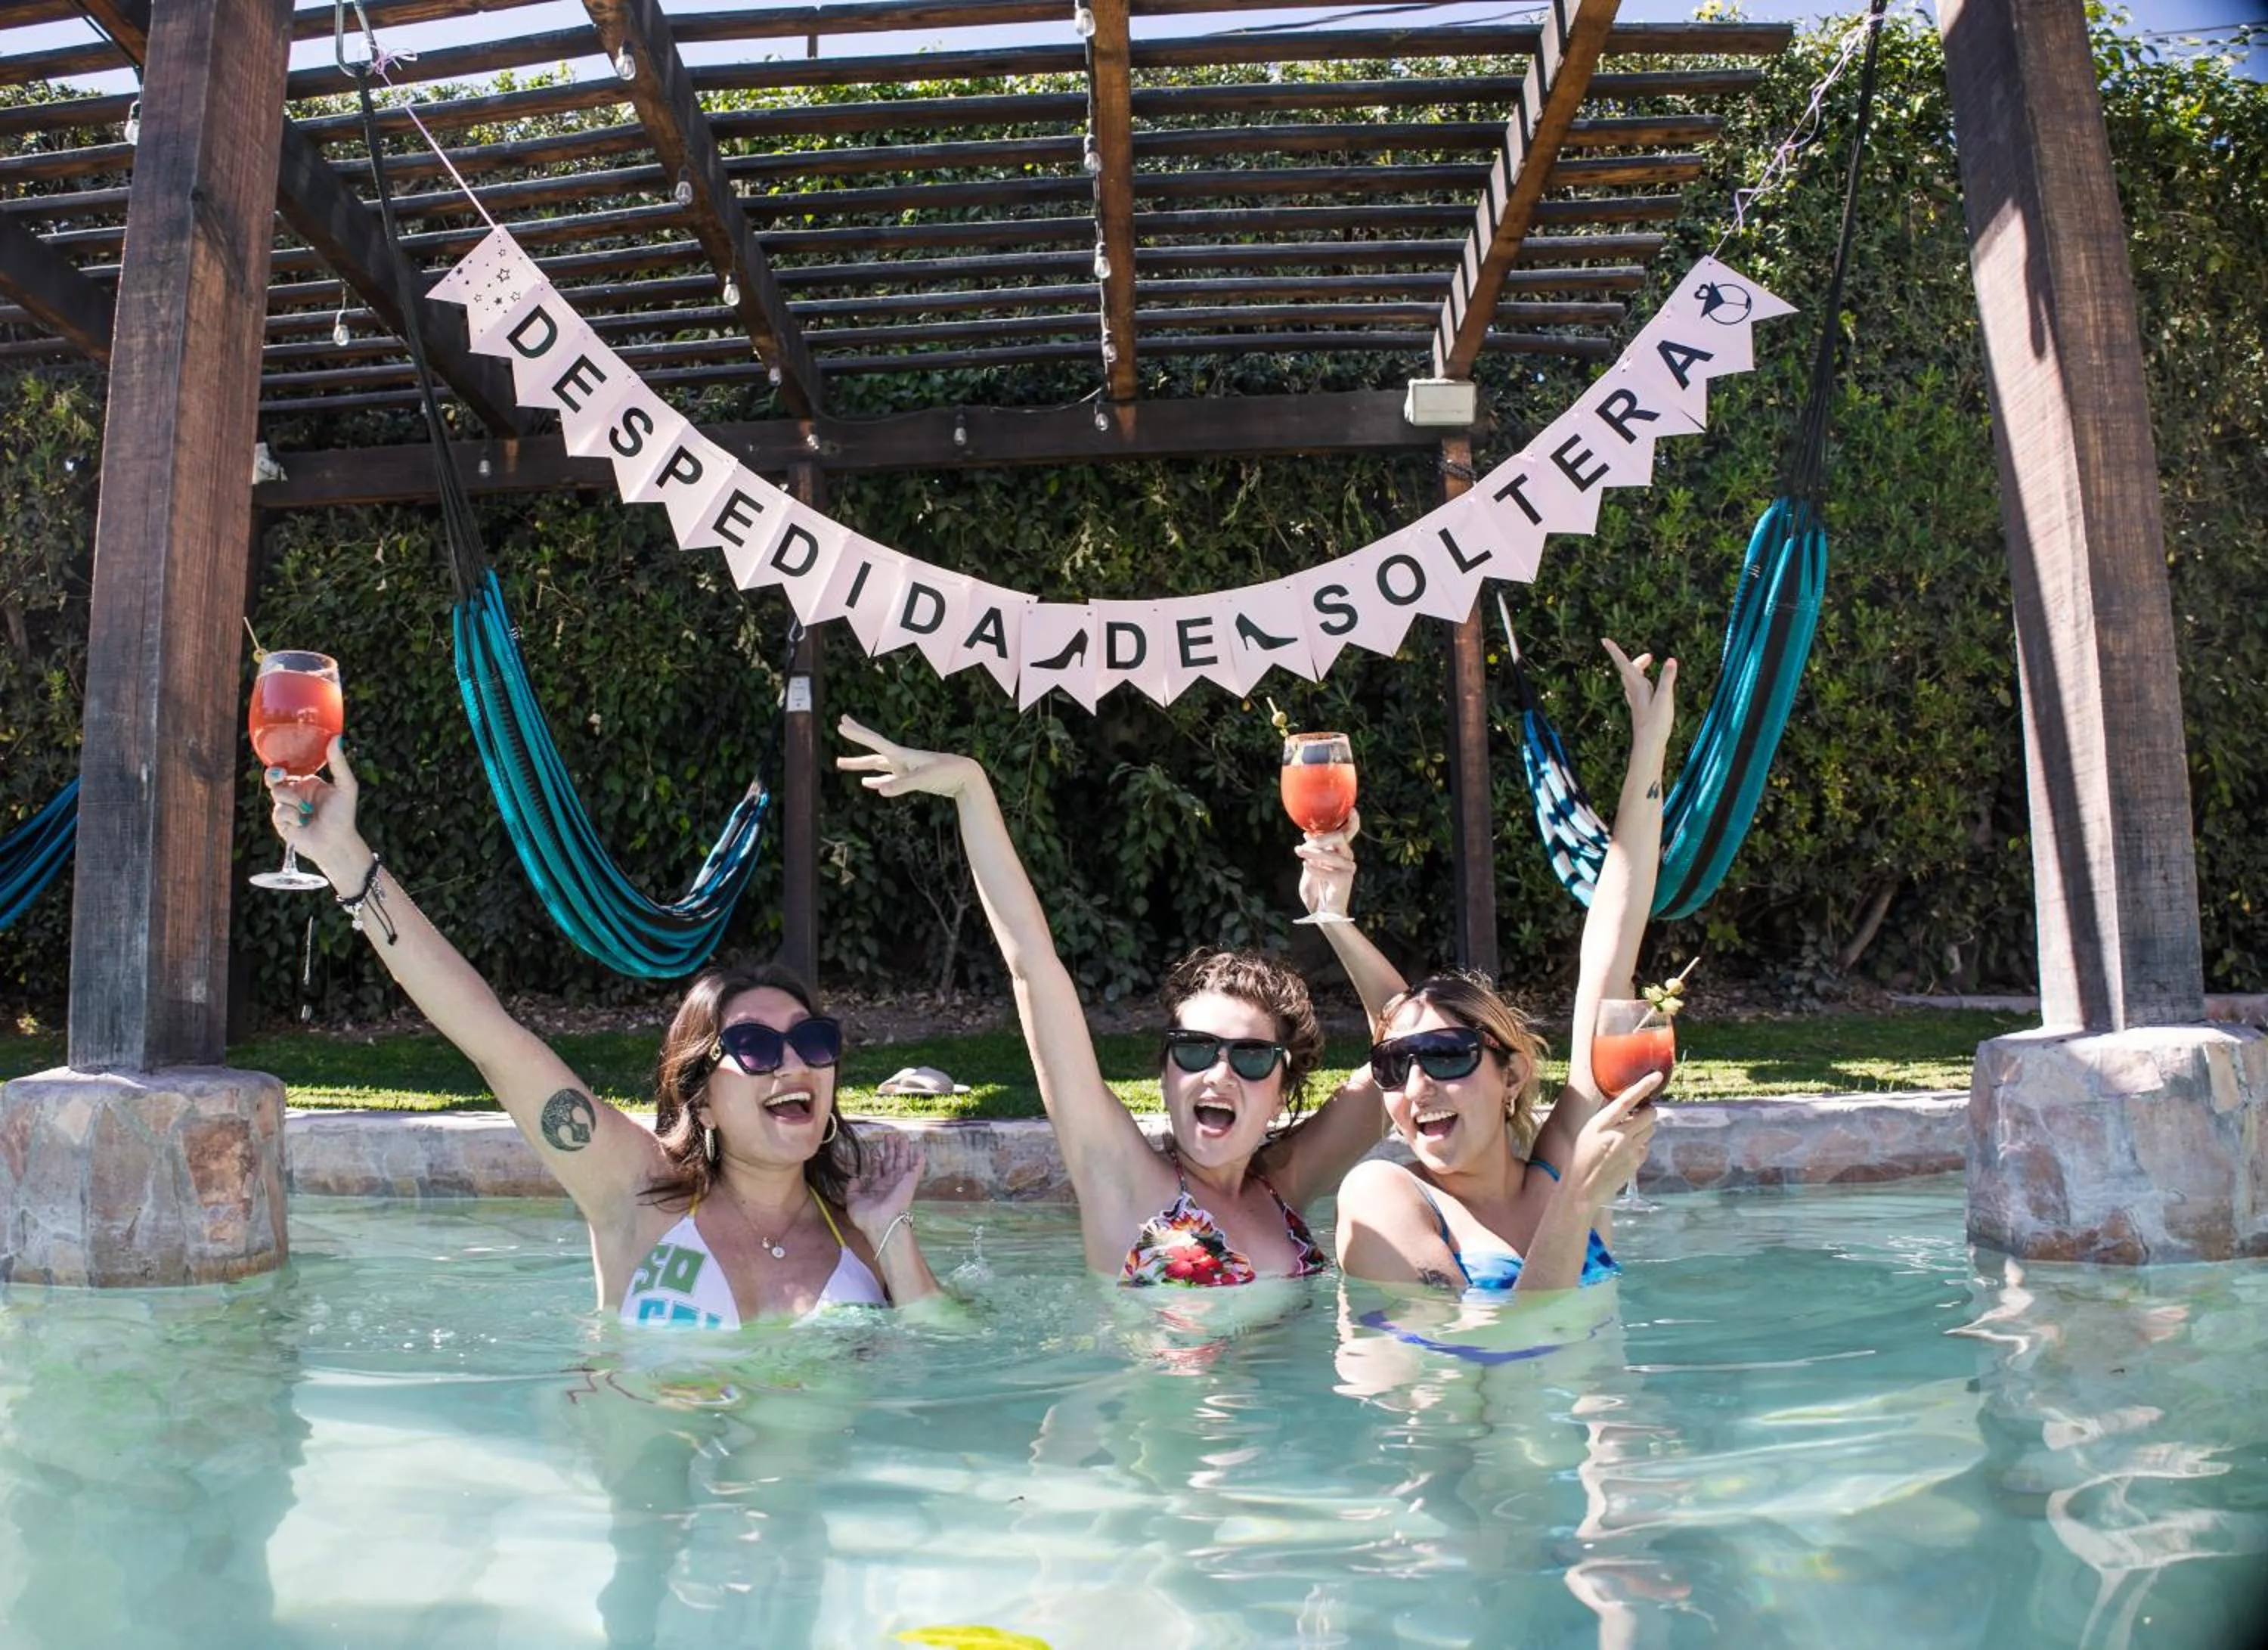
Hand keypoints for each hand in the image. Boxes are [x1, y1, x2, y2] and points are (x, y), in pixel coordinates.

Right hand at [264, 735, 362, 877]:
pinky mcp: (281, 822)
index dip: (283, 762)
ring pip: (277, 794)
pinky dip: (292, 816)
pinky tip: (302, 823)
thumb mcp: (345, 786)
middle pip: (275, 778)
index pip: (290, 767)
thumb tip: (336, 737)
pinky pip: (279, 811)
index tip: (283, 759)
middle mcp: (295, 794)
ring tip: (307, 811)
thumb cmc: (343, 816)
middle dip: (273, 775)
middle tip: (279, 774)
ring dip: (292, 801)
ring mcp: (287, 808)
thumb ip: (338, 763)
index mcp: (308, 783)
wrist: (336, 843)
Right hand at [836, 716, 984, 800]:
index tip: (841, 723)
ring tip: (840, 763)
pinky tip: (868, 784)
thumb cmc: (947, 773)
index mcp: (902, 754)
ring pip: (876, 765)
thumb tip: (880, 791)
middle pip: (872, 749)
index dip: (858, 733)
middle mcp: (901, 758)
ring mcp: (905, 768)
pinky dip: (876, 780)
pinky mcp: (910, 778)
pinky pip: (887, 779)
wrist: (966, 776)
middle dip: (856, 738)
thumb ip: (901, 785)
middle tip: (840, 725)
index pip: (875, 741)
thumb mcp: (923, 779)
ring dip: (859, 765)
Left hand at [843, 1127, 923, 1240]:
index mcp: (876, 1189)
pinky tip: (920, 1151)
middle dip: (890, 1150)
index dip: (876, 1160)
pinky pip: (916, 1170)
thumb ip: (853, 1189)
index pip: (877, 1171)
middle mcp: (889, 1185)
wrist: (881, 1223)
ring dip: (903, 1150)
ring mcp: (900, 1183)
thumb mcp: (852, 1202)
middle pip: (890, 1163)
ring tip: (903, 1137)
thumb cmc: (866, 1215)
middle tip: (889, 1136)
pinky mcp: (910, 1183)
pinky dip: (918, 1161)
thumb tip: (855, 1178)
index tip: (874, 1150)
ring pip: (902, 1162)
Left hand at [1294, 807, 1360, 918]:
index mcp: (1339, 851)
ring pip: (1330, 854)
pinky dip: (1315, 868)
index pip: (1349, 832)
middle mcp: (1346, 857)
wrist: (1320, 911)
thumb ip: (1312, 851)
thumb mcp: (1310, 865)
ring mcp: (1347, 868)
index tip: (1351, 810)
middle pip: (1339, 837)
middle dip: (1320, 838)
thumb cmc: (1316, 888)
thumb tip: (1307, 834)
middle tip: (1303, 843)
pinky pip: (1327, 871)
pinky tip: (1306, 867)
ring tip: (1299, 852)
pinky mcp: (1344, 880)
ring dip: (1313, 853)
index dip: (1353, 821)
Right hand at [1566, 1073, 1660, 1205]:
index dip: (1643, 1086)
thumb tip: (1624, 1107)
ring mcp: (1629, 1151)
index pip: (1627, 1100)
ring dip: (1646, 1126)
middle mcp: (1618, 1136)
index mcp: (1601, 1124)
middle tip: (1640, 1112)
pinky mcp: (1635, 1164)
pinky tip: (1627, 1149)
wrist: (1579, 1190)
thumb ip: (1606, 1120)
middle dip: (1649, 1111)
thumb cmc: (1578, 1158)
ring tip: (1631, 1131)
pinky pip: (1646, 1147)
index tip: (1657, 1076)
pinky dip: (1641, 1144)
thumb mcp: (1587, 1132)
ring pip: (1651, 1130)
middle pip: (1649, 1115)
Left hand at [1602, 639, 1676, 760]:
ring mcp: (1636, 701)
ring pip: (1632, 680)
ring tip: (1648, 664)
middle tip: (1650, 656)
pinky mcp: (1640, 709)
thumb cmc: (1655, 723)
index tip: (1604, 640)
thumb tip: (1671, 660)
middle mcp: (1633, 692)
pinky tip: (1646, 687)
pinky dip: (1641, 681)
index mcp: (1637, 687)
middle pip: (1629, 671)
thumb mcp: (1665, 698)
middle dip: (1636, 661)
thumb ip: (1667, 678)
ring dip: (1638, 670)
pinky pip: (1636, 689)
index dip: (1614, 651)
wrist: (1648, 746)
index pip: (1624, 664)